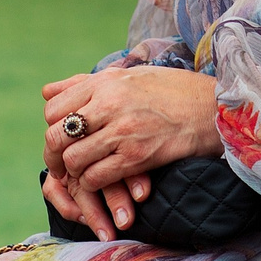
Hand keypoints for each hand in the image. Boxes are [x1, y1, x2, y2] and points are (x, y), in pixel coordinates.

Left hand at [39, 66, 218, 236]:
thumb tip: (47, 91)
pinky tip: (101, 181)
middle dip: (53, 155)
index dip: (52, 126)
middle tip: (61, 164)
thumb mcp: (129, 76)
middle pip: (56, 135)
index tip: (62, 138)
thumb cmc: (173, 91)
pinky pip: (96, 177)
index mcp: (105, 82)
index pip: (54, 108)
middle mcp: (109, 104)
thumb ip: (86, 83)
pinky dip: (92, 184)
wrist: (214, 107)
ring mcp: (122, 131)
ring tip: (82, 174)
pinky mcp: (137, 156)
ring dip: (73, 172)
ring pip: (73, 160)